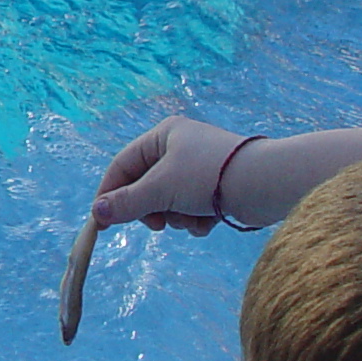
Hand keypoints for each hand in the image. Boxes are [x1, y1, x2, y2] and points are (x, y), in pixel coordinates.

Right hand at [90, 116, 249, 233]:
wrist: (264, 185)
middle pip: (147, 185)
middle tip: (158, 226)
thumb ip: (127, 203)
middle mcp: (181, 147)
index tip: (102, 221)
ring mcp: (200, 168)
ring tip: (191, 219)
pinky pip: (192, 207)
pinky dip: (196, 219)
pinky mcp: (218, 187)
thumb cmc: (207, 177)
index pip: (124, 164)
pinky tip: (208, 222)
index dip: (110, 192)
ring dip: (177, 216)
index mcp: (164, 134)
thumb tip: (97, 213)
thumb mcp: (160, 190)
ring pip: (170, 201)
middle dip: (152, 209)